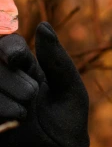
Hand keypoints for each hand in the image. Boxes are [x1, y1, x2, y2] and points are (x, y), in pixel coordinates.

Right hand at [0, 22, 89, 146]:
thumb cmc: (67, 121)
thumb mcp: (69, 88)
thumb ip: (56, 60)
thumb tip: (43, 25)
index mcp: (25, 68)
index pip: (7, 45)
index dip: (10, 48)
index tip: (18, 59)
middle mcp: (4, 81)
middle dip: (10, 78)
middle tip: (31, 94)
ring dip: (2, 95)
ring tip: (24, 112)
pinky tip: (13, 121)